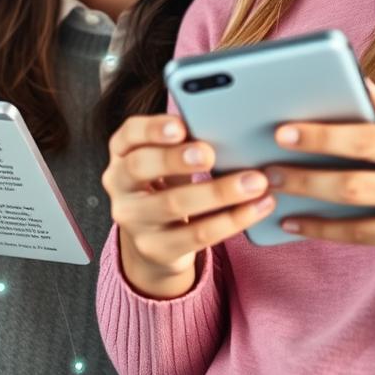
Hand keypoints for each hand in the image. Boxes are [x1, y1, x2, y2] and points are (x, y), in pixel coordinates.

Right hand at [103, 114, 274, 298]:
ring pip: (173, 204)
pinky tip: (255, 208)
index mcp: (121, 154)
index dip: (151, 129)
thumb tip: (224, 127)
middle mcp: (118, 185)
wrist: (153, 243)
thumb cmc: (165, 187)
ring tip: (254, 182)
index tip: (180, 126)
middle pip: (140, 167)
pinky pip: (197, 235)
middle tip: (210, 154)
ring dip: (218, 192)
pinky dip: (231, 220)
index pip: (127, 135)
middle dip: (175, 159)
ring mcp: (133, 220)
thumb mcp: (165, 163)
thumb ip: (182, 146)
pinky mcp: (156, 249)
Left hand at [264, 80, 374, 268]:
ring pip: (354, 217)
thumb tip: (352, 77)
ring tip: (270, 192)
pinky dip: (323, 230)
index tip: (283, 132)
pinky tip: (294, 222)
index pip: (366, 140)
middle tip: (265, 168)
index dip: (323, 137)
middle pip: (354, 184)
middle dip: (304, 177)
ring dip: (307, 206)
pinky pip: (361, 239)